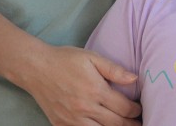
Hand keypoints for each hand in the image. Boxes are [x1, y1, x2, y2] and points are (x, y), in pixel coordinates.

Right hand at [18, 45, 140, 125]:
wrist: (36, 68)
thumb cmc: (65, 60)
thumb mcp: (91, 57)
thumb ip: (114, 69)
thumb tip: (134, 79)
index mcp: (95, 90)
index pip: (124, 108)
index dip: (136, 110)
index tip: (139, 109)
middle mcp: (85, 108)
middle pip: (116, 124)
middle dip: (131, 124)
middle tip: (138, 122)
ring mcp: (73, 119)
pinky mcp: (62, 125)